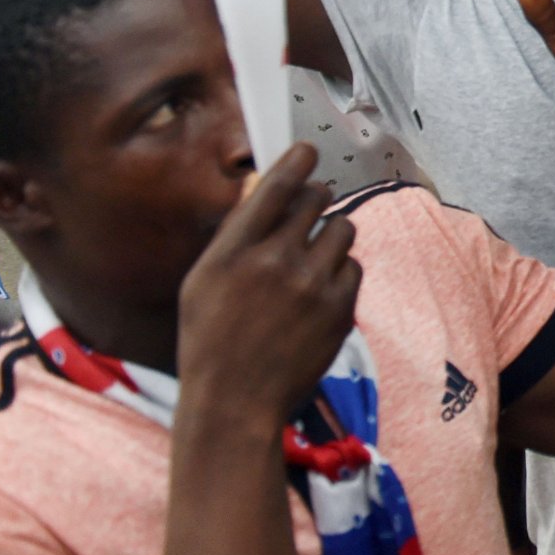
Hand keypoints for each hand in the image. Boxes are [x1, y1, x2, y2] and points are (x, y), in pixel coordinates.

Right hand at [176, 143, 358, 428]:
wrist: (235, 402)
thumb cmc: (211, 341)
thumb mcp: (202, 282)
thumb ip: (234, 234)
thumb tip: (261, 187)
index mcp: (232, 253)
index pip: (274, 187)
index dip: (296, 162)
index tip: (307, 151)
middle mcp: (274, 262)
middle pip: (316, 199)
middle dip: (313, 201)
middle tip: (305, 216)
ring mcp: (312, 285)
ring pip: (342, 229)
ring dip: (329, 238)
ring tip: (307, 264)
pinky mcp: (341, 307)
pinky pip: (352, 266)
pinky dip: (338, 274)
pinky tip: (315, 296)